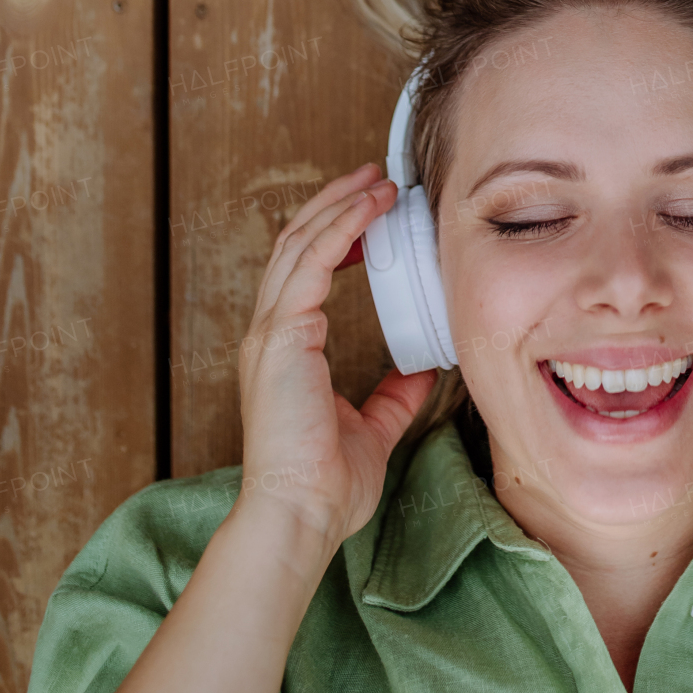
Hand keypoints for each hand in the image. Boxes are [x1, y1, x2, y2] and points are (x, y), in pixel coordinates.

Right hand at [237, 164, 436, 552]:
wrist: (300, 515)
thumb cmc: (325, 484)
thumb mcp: (373, 428)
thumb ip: (393, 395)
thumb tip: (422, 370)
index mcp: (285, 348)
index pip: (304, 271)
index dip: (336, 233)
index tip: (373, 211)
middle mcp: (271, 332)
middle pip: (297, 244)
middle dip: (335, 204)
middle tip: (374, 177)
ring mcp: (270, 332)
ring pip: (300, 244)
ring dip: (340, 205)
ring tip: (376, 181)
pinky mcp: (280, 336)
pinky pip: (309, 264)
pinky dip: (340, 230)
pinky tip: (368, 210)